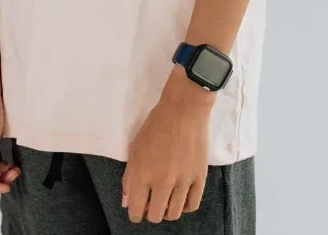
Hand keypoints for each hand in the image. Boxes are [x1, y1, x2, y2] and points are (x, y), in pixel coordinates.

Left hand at [122, 74, 212, 222]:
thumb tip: (127, 201)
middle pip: (155, 216)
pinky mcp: (200, 178)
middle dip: (150, 212)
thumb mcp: (135, 148)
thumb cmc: (155, 125)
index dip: (135, 214)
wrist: (183, 110)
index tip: (137, 210)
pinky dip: (184, 206)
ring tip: (166, 198)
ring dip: (167, 210)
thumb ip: (130, 176)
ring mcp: (183, 181)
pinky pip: (192, 205)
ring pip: (174, 214)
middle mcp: (162, 181)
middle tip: (151, 201)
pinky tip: (180, 196)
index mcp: (143, 173)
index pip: (136, 210)